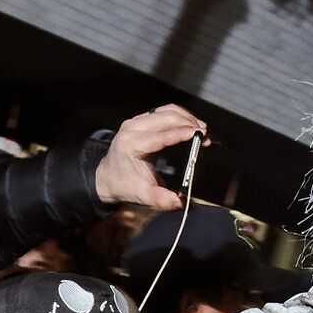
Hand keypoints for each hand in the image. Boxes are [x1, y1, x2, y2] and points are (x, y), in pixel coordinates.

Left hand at [94, 104, 208, 209]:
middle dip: (189, 123)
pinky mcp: (140, 120)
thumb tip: (182, 201)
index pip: (162, 134)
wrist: (106, 178)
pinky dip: (179, 116)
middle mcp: (132, 128)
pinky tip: (190, 125)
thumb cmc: (124, 185)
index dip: (183, 132)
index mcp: (132, 144)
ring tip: (201, 129)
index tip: (202, 134)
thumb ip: (162, 199)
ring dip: (186, 117)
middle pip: (166, 117)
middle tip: (206, 135)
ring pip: (166, 110)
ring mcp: (135, 121)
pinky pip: (162, 111)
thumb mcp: (143, 196)